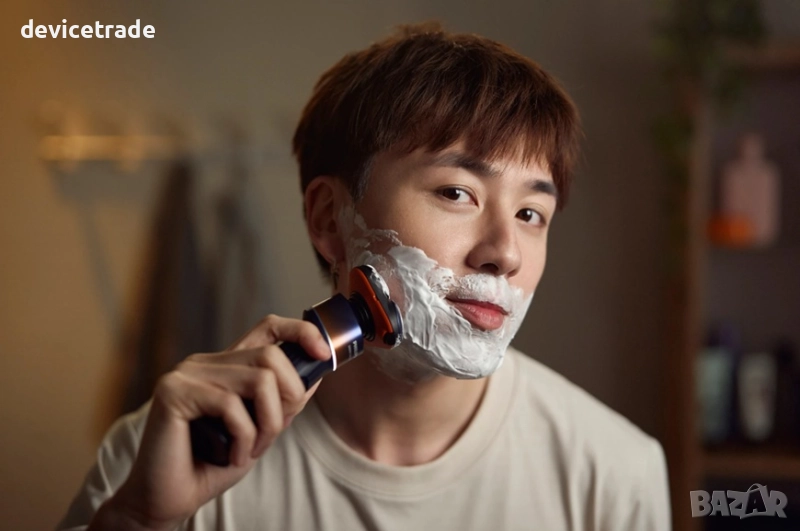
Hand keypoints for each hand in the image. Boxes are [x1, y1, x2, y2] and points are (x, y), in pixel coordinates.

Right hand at [96, 315, 330, 530]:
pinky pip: (231, 405)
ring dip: (267, 425)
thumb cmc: (211, 466)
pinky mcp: (173, 392)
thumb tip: (317, 371)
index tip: (323, 354)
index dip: (301, 332)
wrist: (166, 501)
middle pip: (271, 356)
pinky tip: (230, 455)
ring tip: (249, 450)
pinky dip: (242, 437)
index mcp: (225, 366)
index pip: (269, 328)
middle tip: (271, 434)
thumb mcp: (260, 429)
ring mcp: (186, 373)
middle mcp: (204, 362)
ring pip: (259, 380)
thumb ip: (282, 401)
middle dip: (288, 399)